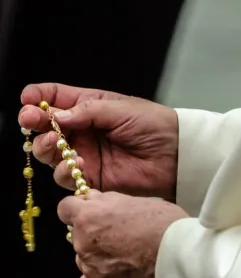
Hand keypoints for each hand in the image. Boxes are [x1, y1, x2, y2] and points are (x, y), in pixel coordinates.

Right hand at [19, 83, 178, 201]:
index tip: (27, 101)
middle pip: (46, 129)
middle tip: (33, 122)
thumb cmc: (152, 125)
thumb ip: (86, 111)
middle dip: (35, 125)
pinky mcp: (93, 179)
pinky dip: (66, 172)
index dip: (37, 99)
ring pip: (51, 155)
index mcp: (89, 107)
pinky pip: (68, 177)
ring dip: (46, 148)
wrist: (176, 155)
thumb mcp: (119, 108)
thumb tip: (55, 115)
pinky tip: (80, 164)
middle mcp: (83, 132)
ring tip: (57, 143)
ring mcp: (86, 155)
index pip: (55, 100)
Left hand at [57, 190, 187, 277]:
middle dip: (93, 234)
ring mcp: (89, 267)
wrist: (180, 255)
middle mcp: (82, 241)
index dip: (79, 211)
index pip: (66, 209)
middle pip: (77, 236)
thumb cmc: (164, 224)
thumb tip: (92, 200)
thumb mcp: (135, 201)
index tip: (92, 215)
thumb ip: (108, 202)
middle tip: (120, 238)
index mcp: (89, 215)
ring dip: (98, 257)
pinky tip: (115, 275)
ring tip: (126, 258)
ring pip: (84, 259)